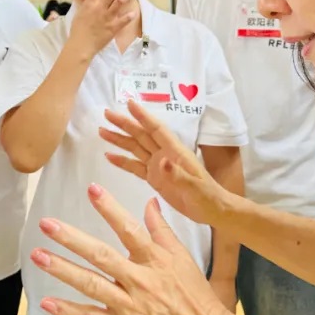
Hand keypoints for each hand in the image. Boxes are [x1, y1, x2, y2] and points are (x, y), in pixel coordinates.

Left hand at [30, 184, 236, 314]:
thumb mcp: (182, 257)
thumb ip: (162, 229)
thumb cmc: (196, 296)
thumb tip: (150, 201)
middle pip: (101, 256)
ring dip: (63, 270)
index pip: (129, 229)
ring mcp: (129, 305)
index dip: (110, 208)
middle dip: (72, 239)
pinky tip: (46, 301)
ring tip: (38, 256)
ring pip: (91, 284)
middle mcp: (140, 280)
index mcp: (155, 260)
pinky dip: (68, 310)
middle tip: (46, 224)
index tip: (91, 189)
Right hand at [65, 0, 138, 58]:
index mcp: (90, 3)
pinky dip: (129, 15)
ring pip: (120, 2)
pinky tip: (134, 11)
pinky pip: (124, 20)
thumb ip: (87, 4)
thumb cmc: (77, 30)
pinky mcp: (113, 28)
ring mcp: (107, 17)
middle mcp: (100, 8)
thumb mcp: (80, 13)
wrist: (81, 45)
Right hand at [100, 99, 236, 226]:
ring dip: (120, 139)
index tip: (129, 103)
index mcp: (175, 152)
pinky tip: (109, 156)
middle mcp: (164, 154)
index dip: (143, 116)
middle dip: (124, 124)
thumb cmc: (207, 197)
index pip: (156, 130)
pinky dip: (122, 161)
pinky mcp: (154, 179)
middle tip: (106, 114)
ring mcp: (158, 166)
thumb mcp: (194, 187)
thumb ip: (177, 174)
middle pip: (141, 135)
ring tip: (102, 131)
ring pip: (135, 148)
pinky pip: (135, 167)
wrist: (212, 210)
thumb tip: (161, 161)